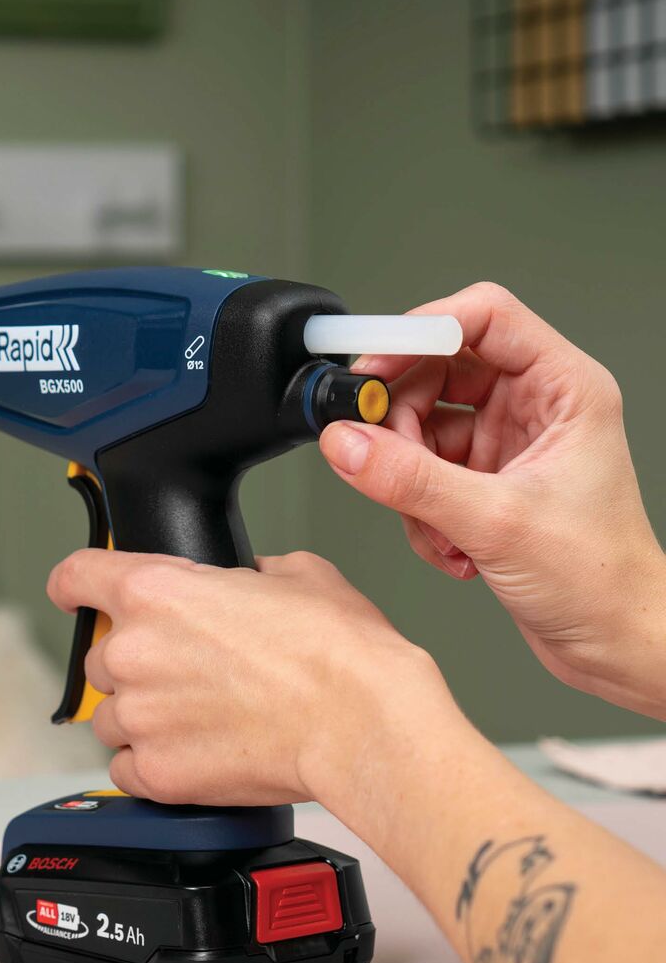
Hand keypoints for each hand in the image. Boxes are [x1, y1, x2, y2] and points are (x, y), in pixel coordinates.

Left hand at [47, 549, 460, 807]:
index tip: (72, 594)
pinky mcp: (155, 772)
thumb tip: (247, 581)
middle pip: (101, 657)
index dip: (73, 584)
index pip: (76, 575)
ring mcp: (139, 716)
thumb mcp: (297, 574)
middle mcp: (133, 651)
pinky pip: (126, 768)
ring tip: (200, 720)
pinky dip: (151, 764)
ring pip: (111, 716)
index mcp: (156, 591)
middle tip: (192, 674)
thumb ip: (248, 573)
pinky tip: (194, 754)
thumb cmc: (338, 652)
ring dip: (143, 717)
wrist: (361, 724)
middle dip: (137, 664)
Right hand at [319, 282, 665, 718]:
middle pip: (436, 372)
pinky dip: (419, 513)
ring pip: (421, 428)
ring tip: (435, 524)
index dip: (419, 331)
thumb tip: (346, 443)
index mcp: (563, 388)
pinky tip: (450, 547)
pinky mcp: (484, 483)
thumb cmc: (600, 578)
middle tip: (374, 454)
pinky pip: (422, 474)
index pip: (481, 318)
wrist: (615, 643)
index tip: (370, 365)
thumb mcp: (497, 522)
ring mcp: (506, 445)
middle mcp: (533, 407)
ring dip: (409, 481)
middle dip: (399, 421)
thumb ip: (411, 480)